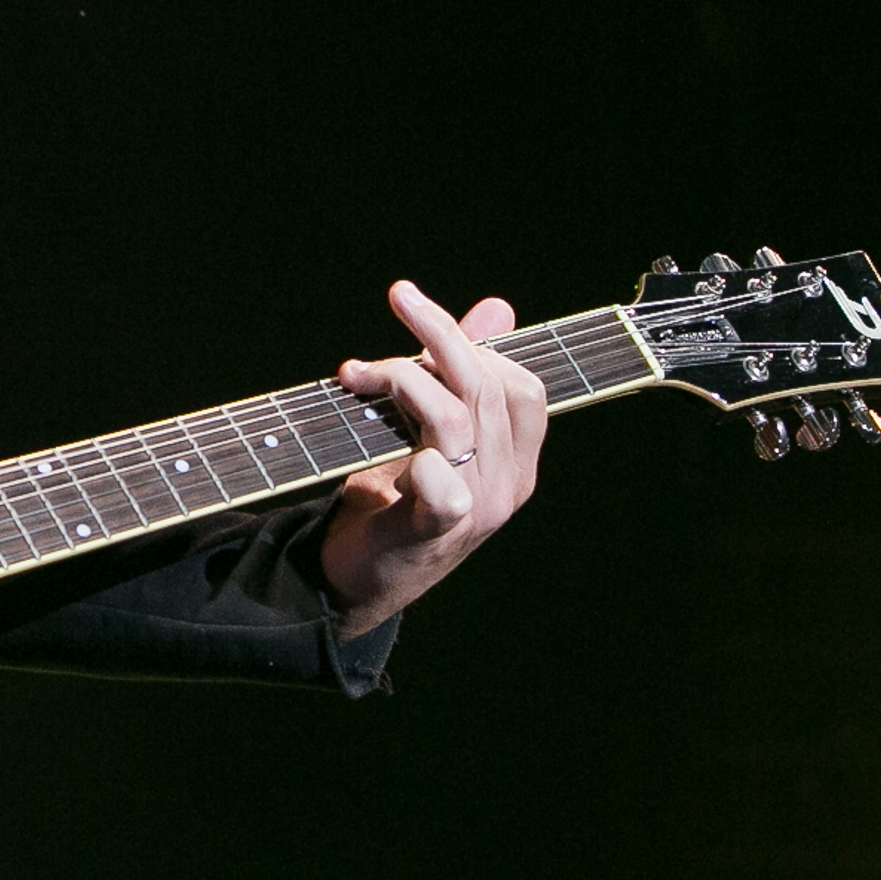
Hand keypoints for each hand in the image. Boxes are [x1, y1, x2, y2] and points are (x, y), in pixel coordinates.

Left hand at [318, 280, 547, 635]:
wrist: (360, 582)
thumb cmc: (397, 500)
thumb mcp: (433, 433)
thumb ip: (463, 376)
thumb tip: (499, 307)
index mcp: (516, 461)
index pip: (524, 387)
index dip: (478, 344)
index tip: (424, 320)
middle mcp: (506, 485)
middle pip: (486, 388)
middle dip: (439, 331)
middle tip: (399, 297)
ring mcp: (476, 511)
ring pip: (456, 418)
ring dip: (401, 378)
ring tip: (356, 373)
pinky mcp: (434, 533)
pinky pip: (440, 484)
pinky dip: (411, 456)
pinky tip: (372, 436)